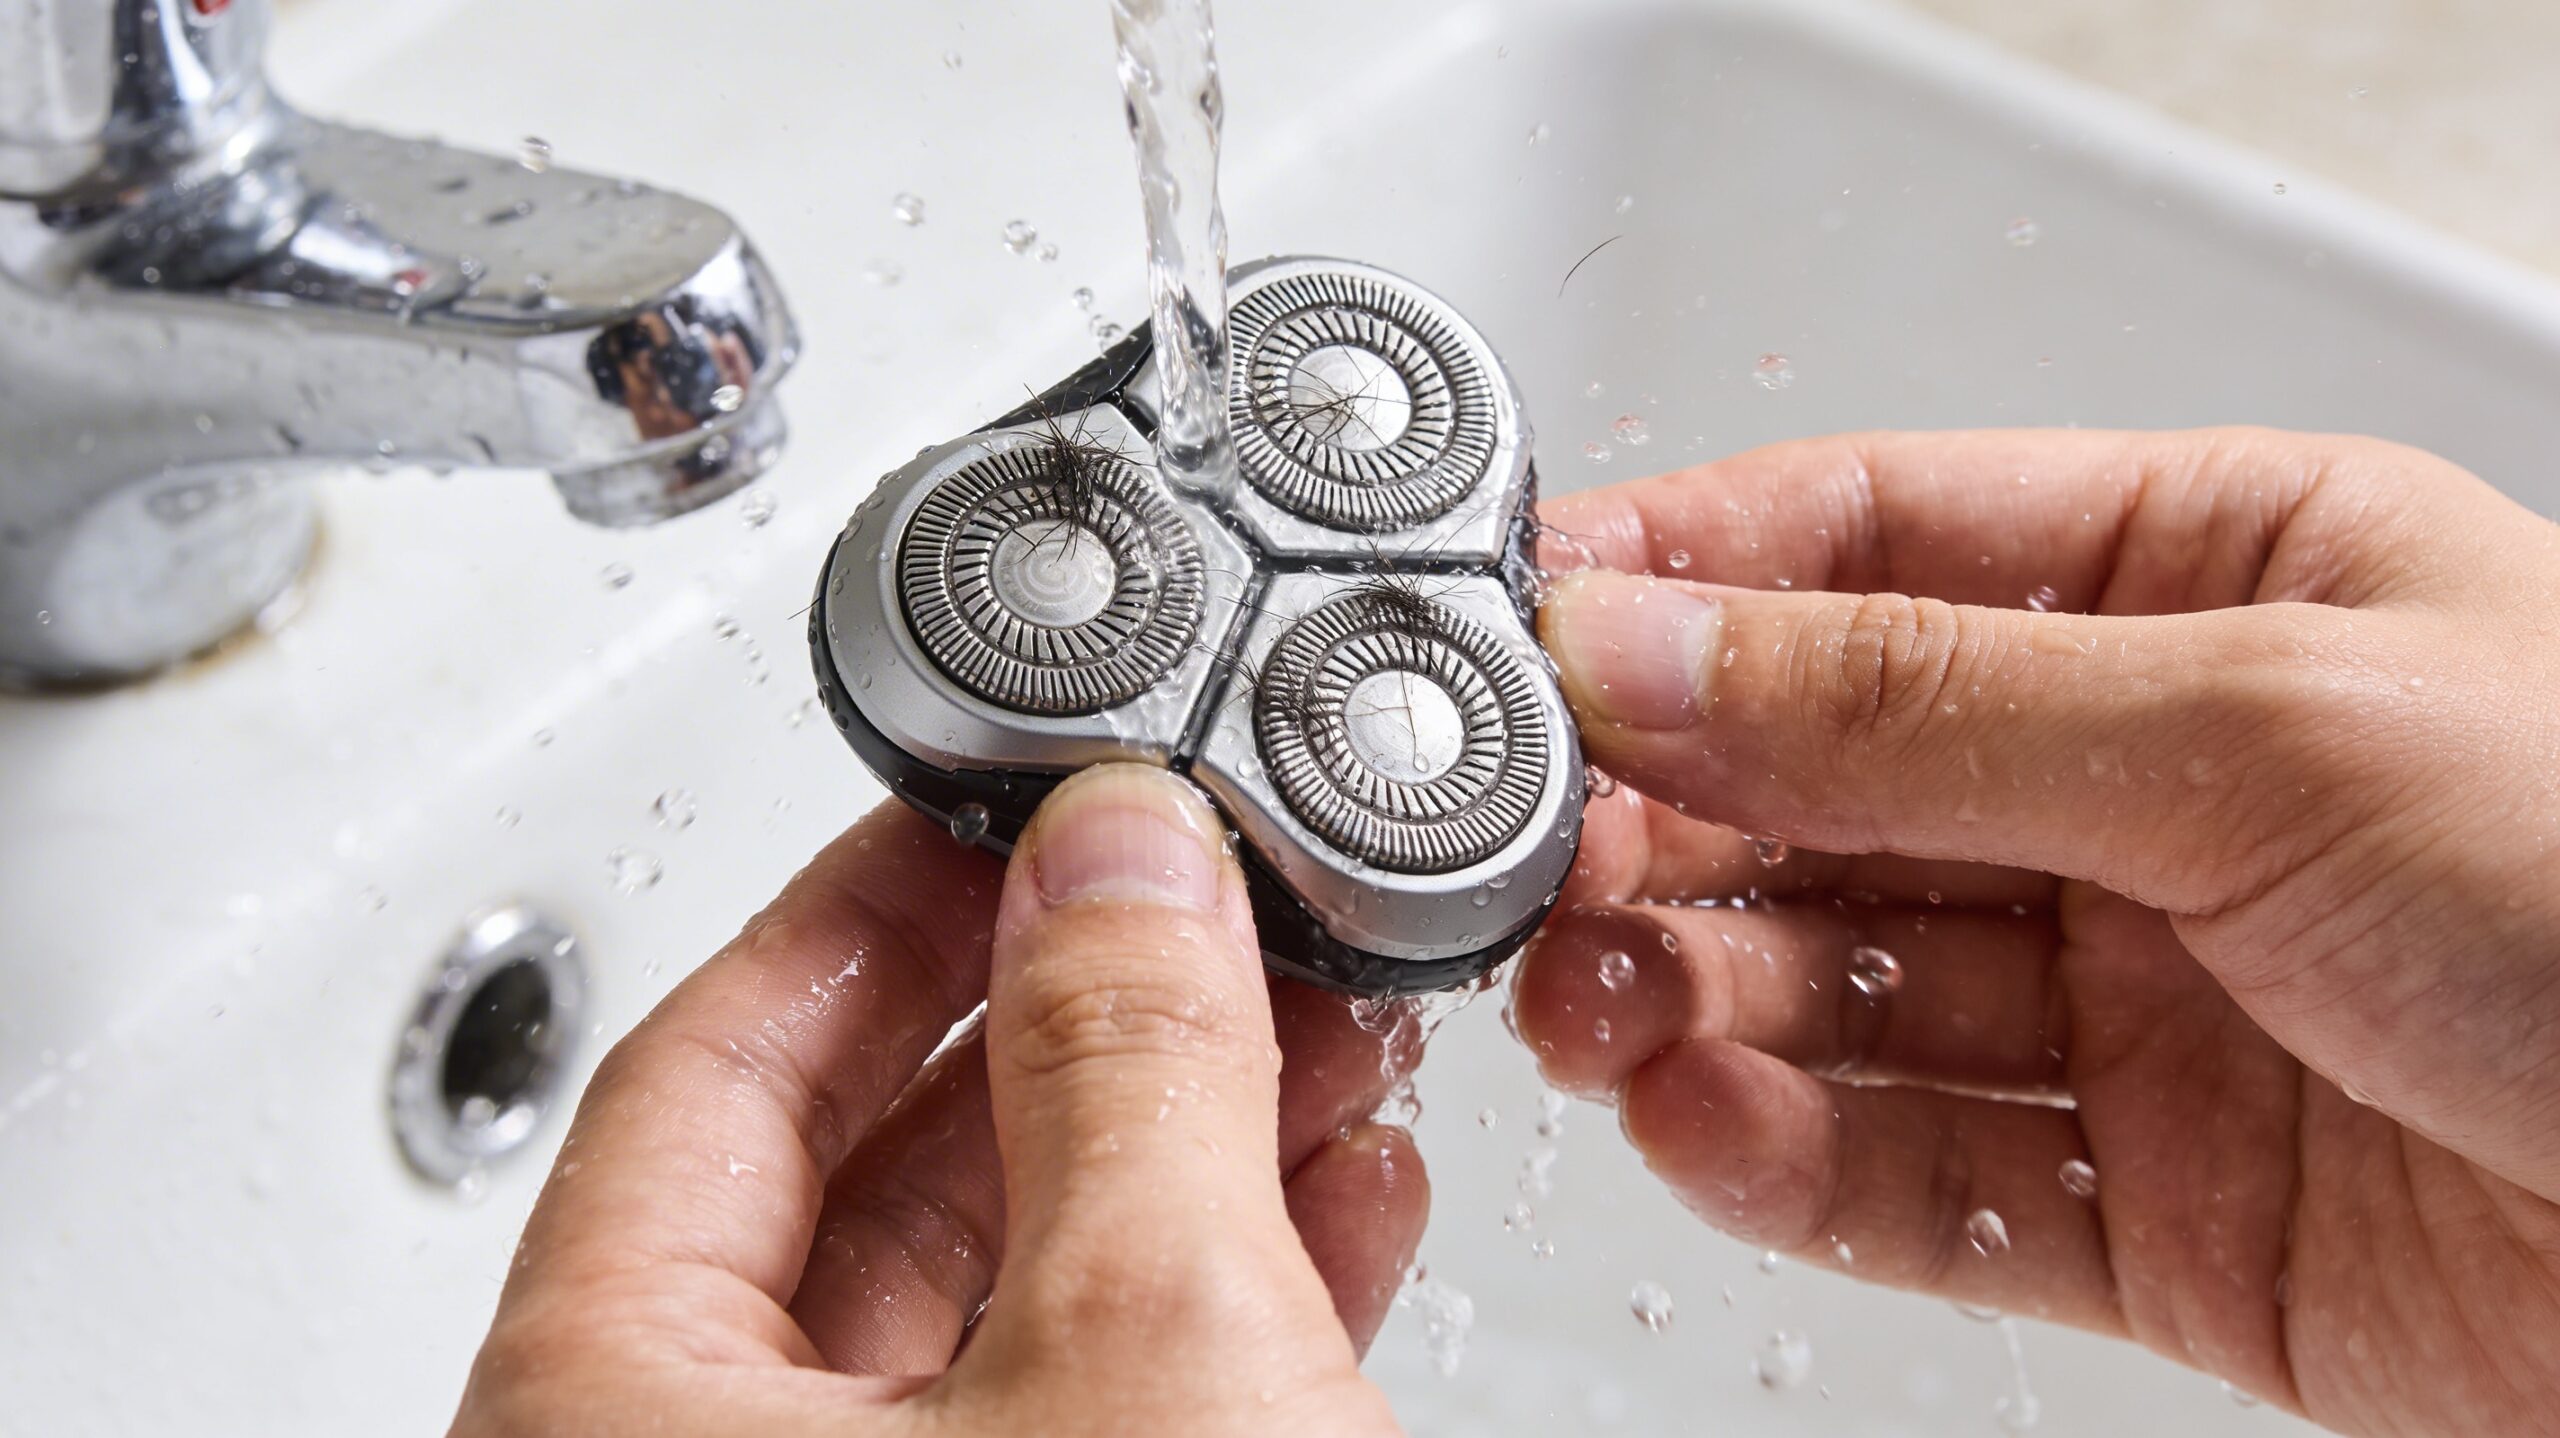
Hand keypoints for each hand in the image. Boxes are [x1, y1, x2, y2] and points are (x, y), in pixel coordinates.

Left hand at [451, 765, 1422, 1436]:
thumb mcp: (1141, 1352)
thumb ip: (1124, 1071)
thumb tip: (1115, 863)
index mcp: (610, 1419)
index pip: (704, 1066)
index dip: (872, 905)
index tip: (996, 808)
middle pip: (860, 1172)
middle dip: (1072, 1021)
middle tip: (1177, 901)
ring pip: (996, 1292)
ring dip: (1172, 1150)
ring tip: (1304, 1029)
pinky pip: (1078, 1402)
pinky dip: (1209, 1298)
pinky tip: (1331, 1201)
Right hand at [1517, 429, 2559, 1434]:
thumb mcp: (2268, 726)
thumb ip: (1917, 698)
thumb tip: (1648, 638)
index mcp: (2213, 580)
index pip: (1873, 543)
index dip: (1680, 583)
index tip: (1522, 639)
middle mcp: (2161, 783)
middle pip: (1824, 781)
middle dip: (1665, 824)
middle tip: (1536, 867)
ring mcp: (2149, 1000)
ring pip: (1843, 986)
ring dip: (1694, 1001)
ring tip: (1602, 1017)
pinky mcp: (2154, 1205)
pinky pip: (1918, 1170)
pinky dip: (1791, 1158)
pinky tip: (1707, 1129)